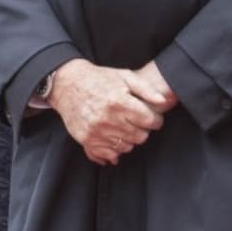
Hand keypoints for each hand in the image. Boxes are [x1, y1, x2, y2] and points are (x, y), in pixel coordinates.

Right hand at [47, 58, 168, 164]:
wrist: (68, 84)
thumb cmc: (100, 78)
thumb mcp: (125, 76)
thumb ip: (146, 89)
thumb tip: (164, 102)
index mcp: (119, 102)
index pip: (149, 121)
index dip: (156, 120)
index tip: (153, 118)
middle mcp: (107, 119)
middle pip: (140, 137)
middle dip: (144, 130)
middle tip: (138, 122)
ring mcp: (95, 131)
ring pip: (126, 147)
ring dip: (130, 139)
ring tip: (125, 127)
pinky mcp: (86, 139)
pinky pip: (108, 154)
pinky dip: (115, 150)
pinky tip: (115, 138)